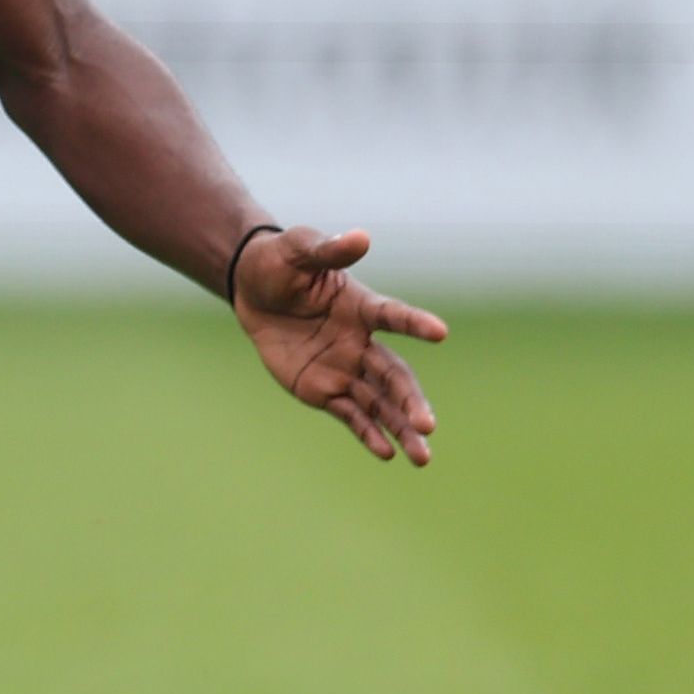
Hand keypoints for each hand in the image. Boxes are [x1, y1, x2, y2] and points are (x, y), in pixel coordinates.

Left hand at [233, 226, 447, 464]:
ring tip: (423, 457)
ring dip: (401, 428)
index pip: (392, 316)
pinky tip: (387, 454)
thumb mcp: (297, 250)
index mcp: (361, 307)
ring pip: (380, 403)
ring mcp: (346, 369)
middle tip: (429, 426)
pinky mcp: (326, 390)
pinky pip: (351, 415)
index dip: (414, 323)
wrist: (252, 291)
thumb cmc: (279, 263)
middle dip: (411, 401)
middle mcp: (362, 343)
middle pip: (394, 376)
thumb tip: (361, 236)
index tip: (441, 331)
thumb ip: (327, 249)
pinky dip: (368, 434)